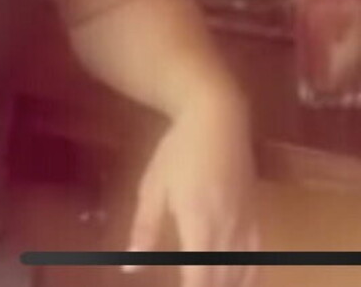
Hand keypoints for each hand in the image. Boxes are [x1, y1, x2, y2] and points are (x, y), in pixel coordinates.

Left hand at [124, 95, 259, 286]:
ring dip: (224, 285)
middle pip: (221, 282)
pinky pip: (258, 262)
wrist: (218, 120)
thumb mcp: (153, 187)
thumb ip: (145, 229)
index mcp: (198, 223)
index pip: (199, 279)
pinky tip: (234, 282)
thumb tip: (131, 268)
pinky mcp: (258, 219)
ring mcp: (247, 226)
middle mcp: (228, 231)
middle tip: (186, 284)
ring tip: (204, 282)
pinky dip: (247, 279)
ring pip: (242, 276)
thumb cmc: (177, 151)